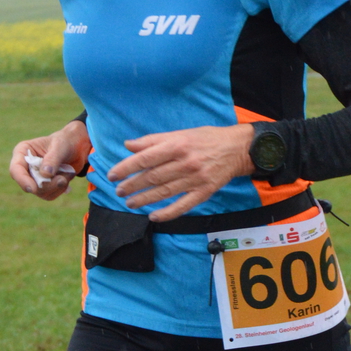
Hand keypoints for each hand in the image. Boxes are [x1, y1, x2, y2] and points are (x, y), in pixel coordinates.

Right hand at [9, 120, 91, 199]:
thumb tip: (44, 175)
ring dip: (57, 186)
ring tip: (67, 173)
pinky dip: (60, 189)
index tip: (33, 188)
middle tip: (63, 179)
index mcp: (22, 152)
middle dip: (48, 185)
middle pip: (29, 184)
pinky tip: (66, 178)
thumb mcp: (60, 146)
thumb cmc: (65, 142)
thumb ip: (52, 159)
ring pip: (40, 192)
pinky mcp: (43, 187)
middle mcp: (25, 166)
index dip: (22, 180)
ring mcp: (33, 178)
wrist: (76, 148)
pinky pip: (49, 195)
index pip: (15, 169)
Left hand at [109, 123, 254, 220]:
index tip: (112, 175)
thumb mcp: (180, 133)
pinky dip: (168, 213)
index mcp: (177, 145)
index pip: (145, 158)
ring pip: (164, 192)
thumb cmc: (206, 139)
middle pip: (152, 177)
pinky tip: (154, 216)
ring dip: (144, 200)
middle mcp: (185, 162)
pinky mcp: (205, 192)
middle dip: (132, 186)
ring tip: (130, 203)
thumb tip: (128, 145)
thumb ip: (153, 140)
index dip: (126, 168)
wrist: (237, 148)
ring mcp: (195, 179)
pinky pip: (183, 206)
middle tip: (118, 191)